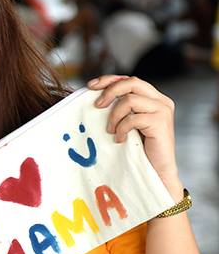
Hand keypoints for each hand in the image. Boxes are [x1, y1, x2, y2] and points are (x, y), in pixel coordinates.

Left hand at [88, 75, 181, 198]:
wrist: (157, 174)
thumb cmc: (140, 152)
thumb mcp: (129, 126)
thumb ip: (122, 111)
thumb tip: (97, 99)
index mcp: (153, 99)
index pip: (130, 80)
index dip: (110, 80)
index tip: (90, 86)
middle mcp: (161, 101)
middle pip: (132, 82)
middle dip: (110, 91)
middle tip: (97, 106)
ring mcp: (163, 111)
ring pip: (130, 100)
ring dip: (114, 116)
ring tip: (111, 131)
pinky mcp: (161, 123)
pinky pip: (133, 118)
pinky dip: (122, 128)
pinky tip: (120, 140)